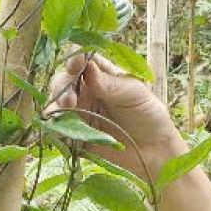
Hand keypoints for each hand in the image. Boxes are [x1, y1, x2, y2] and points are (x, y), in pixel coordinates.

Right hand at [46, 52, 186, 184]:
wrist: (154, 151)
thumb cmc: (149, 115)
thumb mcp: (134, 94)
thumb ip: (110, 84)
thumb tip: (88, 67)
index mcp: (101, 74)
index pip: (82, 60)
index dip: (75, 59)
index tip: (75, 66)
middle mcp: (86, 91)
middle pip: (63, 81)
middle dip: (62, 88)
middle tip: (70, 100)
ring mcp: (79, 112)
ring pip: (56, 105)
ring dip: (56, 108)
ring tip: (66, 114)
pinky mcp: (75, 135)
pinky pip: (58, 131)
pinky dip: (56, 130)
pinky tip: (63, 133)